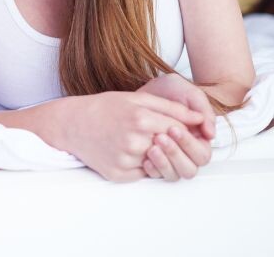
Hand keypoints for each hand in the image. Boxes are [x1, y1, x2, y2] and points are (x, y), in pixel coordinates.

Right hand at [56, 91, 210, 181]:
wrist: (71, 124)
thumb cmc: (105, 108)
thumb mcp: (136, 98)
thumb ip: (171, 107)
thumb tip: (201, 118)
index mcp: (140, 118)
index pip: (178, 129)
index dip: (180, 129)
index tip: (173, 127)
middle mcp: (134, 141)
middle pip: (170, 147)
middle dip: (168, 142)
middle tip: (153, 134)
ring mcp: (125, 159)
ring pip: (157, 162)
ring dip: (154, 154)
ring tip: (136, 141)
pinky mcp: (118, 174)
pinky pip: (143, 174)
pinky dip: (140, 165)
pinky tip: (125, 152)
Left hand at [137, 74, 216, 180]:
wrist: (145, 90)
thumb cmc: (170, 90)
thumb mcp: (188, 93)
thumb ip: (203, 110)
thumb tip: (211, 134)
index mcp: (199, 139)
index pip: (202, 155)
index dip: (189, 145)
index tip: (174, 129)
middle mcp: (185, 152)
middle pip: (189, 169)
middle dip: (175, 154)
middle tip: (160, 137)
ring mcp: (169, 158)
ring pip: (174, 175)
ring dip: (164, 163)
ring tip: (151, 147)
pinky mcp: (154, 161)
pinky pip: (156, 175)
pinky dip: (151, 169)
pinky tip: (144, 158)